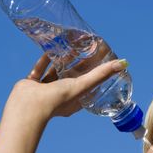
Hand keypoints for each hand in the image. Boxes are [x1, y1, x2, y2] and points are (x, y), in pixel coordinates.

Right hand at [9, 53, 127, 120]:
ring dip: (61, 61)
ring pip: (55, 72)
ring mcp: (46, 90)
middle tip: (84, 47)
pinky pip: (40, 70)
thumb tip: (122, 63)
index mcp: (75, 99)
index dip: (95, 72)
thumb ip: (101, 74)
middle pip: (72, 76)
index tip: (100, 59)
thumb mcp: (83, 85)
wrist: (29, 106)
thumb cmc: (58, 99)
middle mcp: (61, 95)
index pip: (89, 84)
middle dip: (77, 63)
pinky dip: (44, 60)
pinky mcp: (32, 84)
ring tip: (67, 46)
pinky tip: (48, 49)